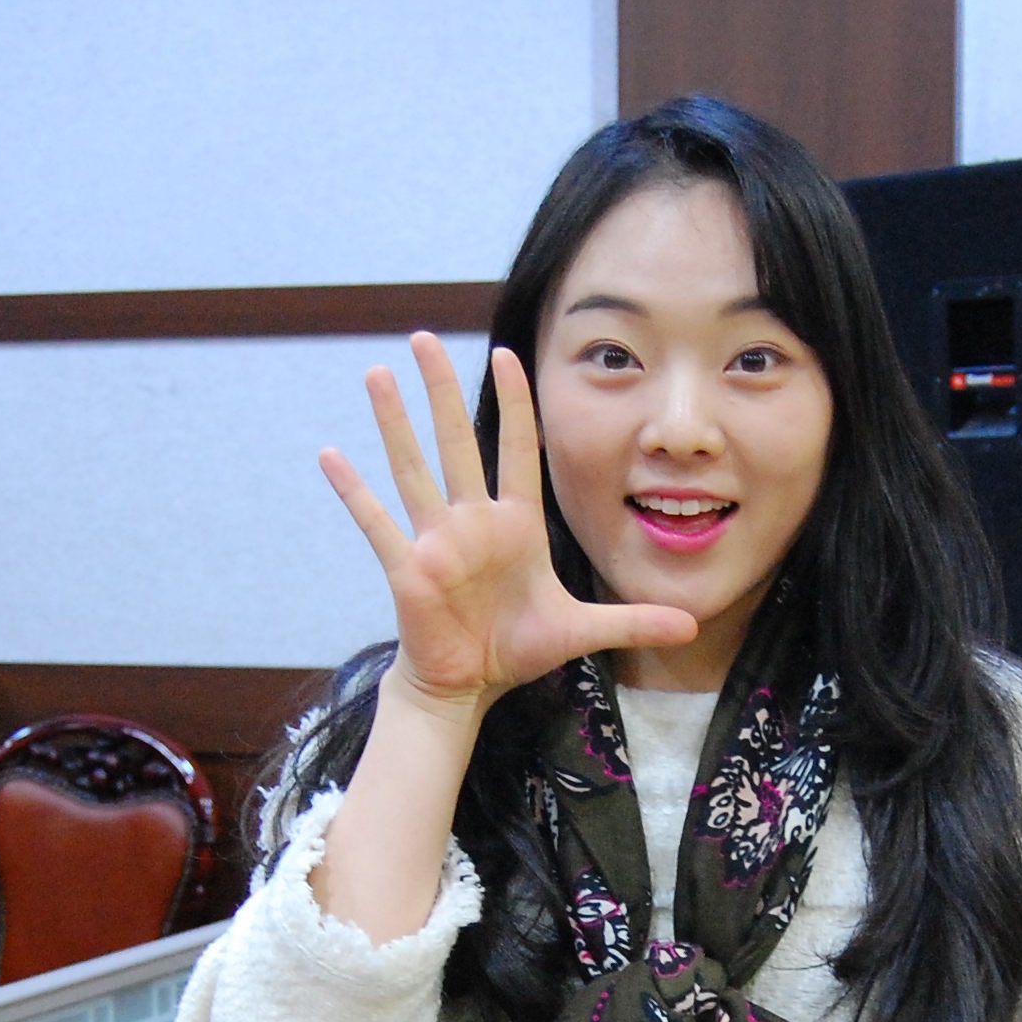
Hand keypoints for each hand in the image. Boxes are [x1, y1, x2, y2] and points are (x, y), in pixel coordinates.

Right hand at [319, 334, 692, 716]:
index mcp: (514, 524)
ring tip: (378, 374)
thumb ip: (631, 620)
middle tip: (424, 336)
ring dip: (394, 423)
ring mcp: (436, 540)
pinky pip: (377, 523)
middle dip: (441, 389)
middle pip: (456, 441)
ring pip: (413, 469)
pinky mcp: (408, 568)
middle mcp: (471, 521)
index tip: (509, 354)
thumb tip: (691, 623)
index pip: (517, 449)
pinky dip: (354, 491)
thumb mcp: (581, 631)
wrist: (468, 685)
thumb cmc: (516, 649)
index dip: (516, 404)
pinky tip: (330, 455)